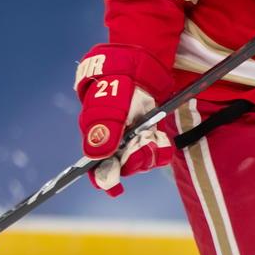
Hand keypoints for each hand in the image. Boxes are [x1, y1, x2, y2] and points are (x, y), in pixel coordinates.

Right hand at [74, 43, 174, 196]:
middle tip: (144, 141)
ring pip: (141, 161)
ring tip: (153, 136)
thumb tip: (95, 156)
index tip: (115, 188)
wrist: (137, 65)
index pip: (98, 167)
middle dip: (136, 158)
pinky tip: (160, 138)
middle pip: (124, 166)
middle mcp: (112, 142)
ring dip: (150, 152)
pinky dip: (159, 148)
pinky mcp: (146, 134)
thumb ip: (105, 128)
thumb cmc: (118, 83)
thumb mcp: (111, 104)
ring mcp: (130, 139)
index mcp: (97, 137)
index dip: (106, 179)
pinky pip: (154, 152)